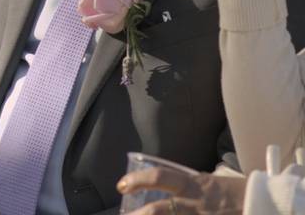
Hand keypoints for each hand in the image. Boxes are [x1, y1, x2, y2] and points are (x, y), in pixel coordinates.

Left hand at [117, 167, 245, 213]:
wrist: (267, 204)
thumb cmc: (239, 192)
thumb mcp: (210, 182)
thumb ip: (189, 186)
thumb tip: (167, 186)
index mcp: (194, 184)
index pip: (159, 178)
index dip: (137, 180)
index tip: (121, 186)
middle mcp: (195, 203)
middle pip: (159, 210)